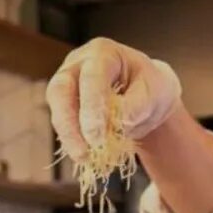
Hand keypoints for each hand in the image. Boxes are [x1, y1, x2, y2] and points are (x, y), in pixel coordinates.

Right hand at [45, 37, 181, 159]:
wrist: (146, 96)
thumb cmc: (150, 89)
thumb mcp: (154, 93)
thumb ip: (138, 105)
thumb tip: (120, 123)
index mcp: (103, 53)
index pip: (91, 77)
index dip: (91, 106)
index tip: (96, 136)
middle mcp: (78, 64)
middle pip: (61, 90)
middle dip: (70, 124)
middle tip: (83, 152)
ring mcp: (68, 82)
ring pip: (57, 109)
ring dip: (68, 137)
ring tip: (84, 158)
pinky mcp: (66, 104)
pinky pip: (63, 123)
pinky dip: (72, 141)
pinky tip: (85, 157)